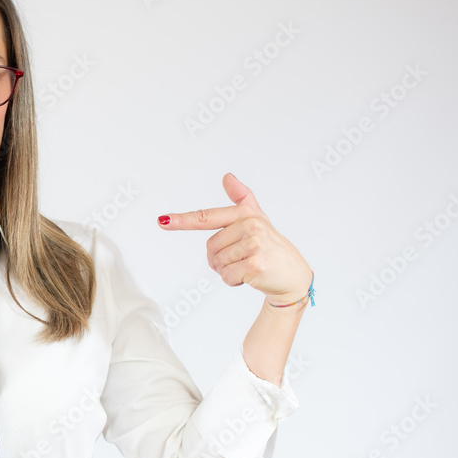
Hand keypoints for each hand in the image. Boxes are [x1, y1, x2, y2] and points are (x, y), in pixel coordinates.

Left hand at [157, 173, 310, 303]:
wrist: (294, 276)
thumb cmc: (272, 247)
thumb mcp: (258, 219)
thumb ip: (242, 198)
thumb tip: (228, 176)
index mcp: (246, 214)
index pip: (207, 217)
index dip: (182, 220)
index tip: (163, 221)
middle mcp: (251, 225)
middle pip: (210, 247)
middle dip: (220, 259)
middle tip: (242, 259)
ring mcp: (254, 244)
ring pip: (217, 263)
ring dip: (227, 271)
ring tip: (248, 267)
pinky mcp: (255, 264)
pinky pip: (226, 276)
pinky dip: (233, 281)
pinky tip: (250, 278)